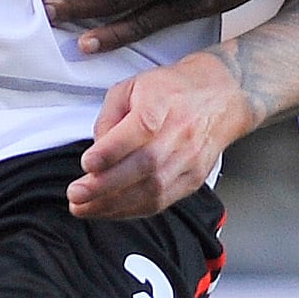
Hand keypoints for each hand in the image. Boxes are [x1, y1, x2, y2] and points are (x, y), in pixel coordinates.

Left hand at [70, 51, 256, 218]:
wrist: (222, 95)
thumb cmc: (172, 90)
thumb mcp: (132, 86)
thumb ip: (109, 116)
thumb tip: (97, 150)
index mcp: (162, 104)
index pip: (137, 131)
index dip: (110, 152)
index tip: (86, 165)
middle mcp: (179, 134)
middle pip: (143, 167)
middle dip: (104, 187)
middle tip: (76, 196)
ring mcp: (189, 160)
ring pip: (152, 191)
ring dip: (114, 205)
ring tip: (85, 208)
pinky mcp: (194, 179)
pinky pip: (162, 202)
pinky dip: (132, 210)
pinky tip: (110, 211)